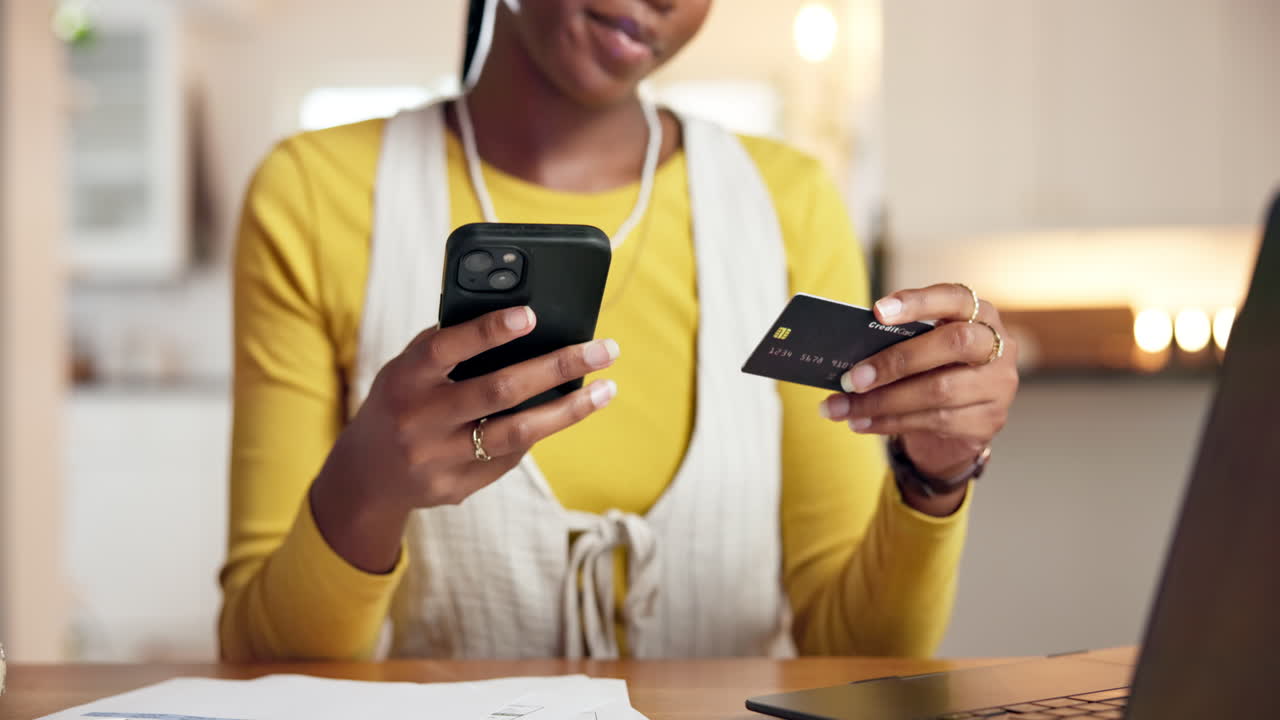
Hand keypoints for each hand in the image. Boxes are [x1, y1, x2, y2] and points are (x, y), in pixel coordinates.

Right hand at [310, 306, 618, 571]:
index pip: (446, 349)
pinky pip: (510, 457)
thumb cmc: (400, 401)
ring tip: (606, 390)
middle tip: (604, 349)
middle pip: (498, 391)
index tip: (532, 316)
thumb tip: (520, 321)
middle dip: (557, 367)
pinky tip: (565, 412)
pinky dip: (540, 431)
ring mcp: (439, 459)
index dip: (487, 331)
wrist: (365, 476)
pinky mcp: (457, 487)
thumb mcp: (407, 369)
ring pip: (516, 433)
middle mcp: (420, 420)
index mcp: (404, 380)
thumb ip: (449, 347)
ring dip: (568, 410)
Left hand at [820, 284, 1018, 508]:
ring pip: (939, 392)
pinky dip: (890, 422)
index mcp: (979, 313)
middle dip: (896, 361)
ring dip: (882, 402)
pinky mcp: (989, 420)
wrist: (960, 421)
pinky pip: (935, 422)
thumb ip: (900, 340)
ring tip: (843, 407)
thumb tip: (849, 351)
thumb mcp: (923, 346)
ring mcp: (999, 385)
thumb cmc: (933, 370)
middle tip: (851, 378)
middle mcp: (998, 345)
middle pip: (953, 344)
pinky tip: (862, 422)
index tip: (878, 310)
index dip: (918, 302)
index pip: (955, 298)